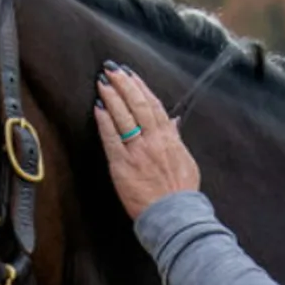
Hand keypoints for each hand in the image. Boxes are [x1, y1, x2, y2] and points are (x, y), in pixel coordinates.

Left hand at [94, 62, 199, 219]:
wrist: (174, 215)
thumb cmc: (181, 192)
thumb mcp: (186, 161)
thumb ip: (176, 139)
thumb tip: (173, 122)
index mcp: (169, 138)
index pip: (154, 105)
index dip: (140, 87)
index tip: (130, 74)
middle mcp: (153, 140)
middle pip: (137, 104)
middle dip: (123, 84)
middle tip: (111, 68)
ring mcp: (137, 151)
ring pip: (124, 116)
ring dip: (112, 96)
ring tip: (102, 81)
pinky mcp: (122, 164)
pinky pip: (112, 137)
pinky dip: (105, 120)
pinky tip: (99, 107)